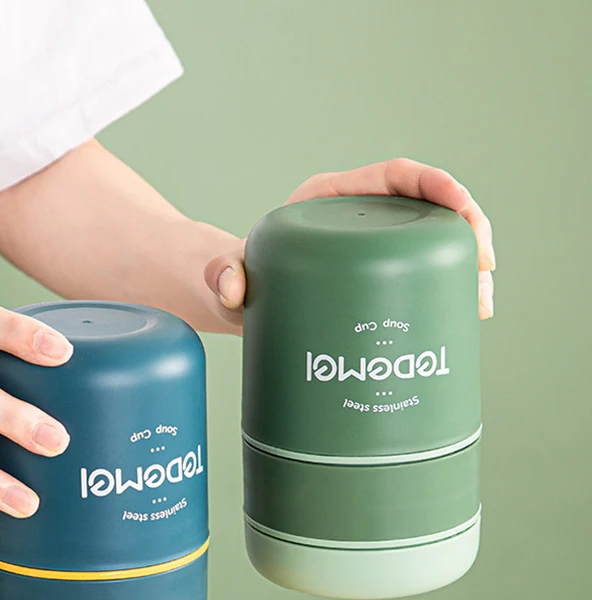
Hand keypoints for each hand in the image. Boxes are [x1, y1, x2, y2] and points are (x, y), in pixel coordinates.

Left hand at [204, 158, 495, 324]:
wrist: (233, 303)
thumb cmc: (230, 278)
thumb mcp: (224, 275)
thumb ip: (222, 275)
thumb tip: (232, 284)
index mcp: (329, 198)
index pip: (394, 176)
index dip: (437, 186)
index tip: (464, 213)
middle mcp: (354, 219)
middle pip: (424, 209)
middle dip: (466, 232)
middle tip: (483, 272)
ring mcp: (366, 250)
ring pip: (427, 245)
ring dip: (462, 268)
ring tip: (479, 305)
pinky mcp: (371, 281)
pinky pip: (415, 276)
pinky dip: (443, 292)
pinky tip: (461, 316)